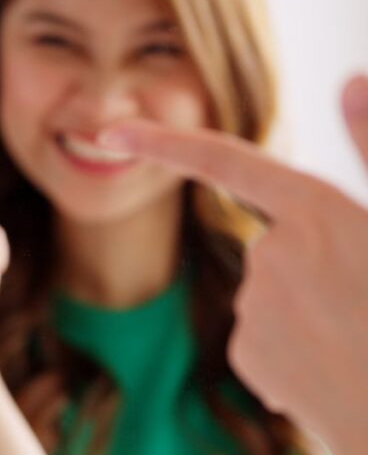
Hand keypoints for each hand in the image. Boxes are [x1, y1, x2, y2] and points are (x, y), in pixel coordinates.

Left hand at [95, 74, 367, 454]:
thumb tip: (350, 77)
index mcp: (315, 211)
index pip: (225, 162)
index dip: (166, 143)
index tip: (112, 136)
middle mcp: (271, 252)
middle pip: (275, 244)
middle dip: (313, 269)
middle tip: (367, 306)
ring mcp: (255, 306)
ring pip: (274, 294)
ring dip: (312, 313)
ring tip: (363, 343)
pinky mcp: (247, 354)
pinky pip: (266, 338)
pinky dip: (297, 352)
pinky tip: (338, 376)